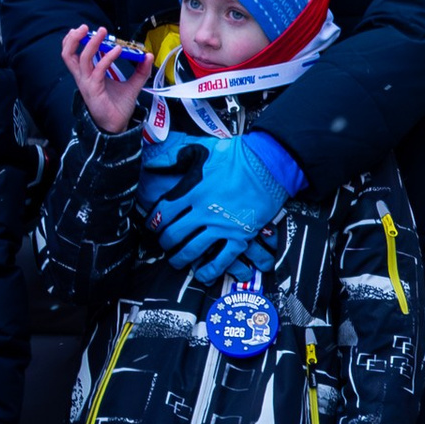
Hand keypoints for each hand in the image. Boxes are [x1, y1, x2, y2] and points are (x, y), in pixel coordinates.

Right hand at [60, 23, 154, 134]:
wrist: (117, 125)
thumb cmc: (118, 106)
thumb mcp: (131, 85)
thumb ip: (140, 71)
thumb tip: (148, 55)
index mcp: (87, 74)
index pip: (72, 54)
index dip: (72, 40)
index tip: (82, 29)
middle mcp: (83, 78)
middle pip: (68, 54)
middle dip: (74, 38)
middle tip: (86, 27)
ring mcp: (87, 84)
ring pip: (81, 59)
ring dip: (91, 43)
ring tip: (101, 32)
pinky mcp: (94, 90)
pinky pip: (98, 71)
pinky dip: (107, 58)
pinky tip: (117, 50)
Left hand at [150, 128, 304, 276]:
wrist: (271, 163)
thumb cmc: (238, 154)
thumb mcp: (203, 149)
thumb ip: (176, 156)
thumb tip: (153, 163)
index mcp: (192, 189)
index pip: (163, 212)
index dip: (154, 222)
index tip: (153, 226)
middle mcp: (203, 210)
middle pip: (174, 234)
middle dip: (165, 242)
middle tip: (164, 244)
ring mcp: (222, 226)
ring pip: (192, 250)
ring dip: (180, 258)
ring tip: (176, 261)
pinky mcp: (240, 236)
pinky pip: (222, 259)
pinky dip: (210, 270)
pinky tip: (203, 274)